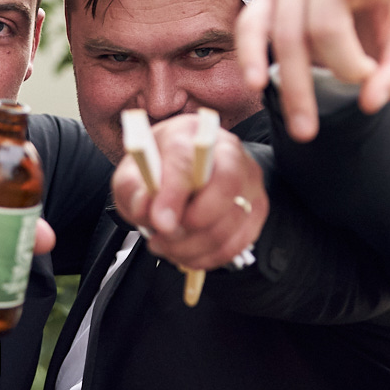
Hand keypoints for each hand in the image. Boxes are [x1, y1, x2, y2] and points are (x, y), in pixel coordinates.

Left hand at [111, 113, 268, 268]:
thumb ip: (132, 189)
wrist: (186, 175)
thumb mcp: (132, 175)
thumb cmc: (158, 172)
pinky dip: (207, 256)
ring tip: (167, 245)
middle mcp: (228, 151)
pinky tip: (186, 251)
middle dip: (194, 222)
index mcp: (191, 133)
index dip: (174, 193)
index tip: (159, 222)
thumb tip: (146, 208)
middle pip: (227, 184)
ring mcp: (248, 180)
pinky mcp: (257, 208)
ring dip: (193, 246)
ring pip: (231, 222)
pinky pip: (237, 243)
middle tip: (163, 237)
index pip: (189, 158)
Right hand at [235, 0, 389, 141]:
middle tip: (361, 91)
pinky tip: (256, 84)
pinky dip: (251, 56)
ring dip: (295, 85)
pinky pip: (250, 27)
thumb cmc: (388, 34)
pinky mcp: (265, 1)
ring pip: (286, 33)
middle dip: (341, 66)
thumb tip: (370, 101)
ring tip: (305, 130)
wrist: (361, 29)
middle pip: (325, 21)